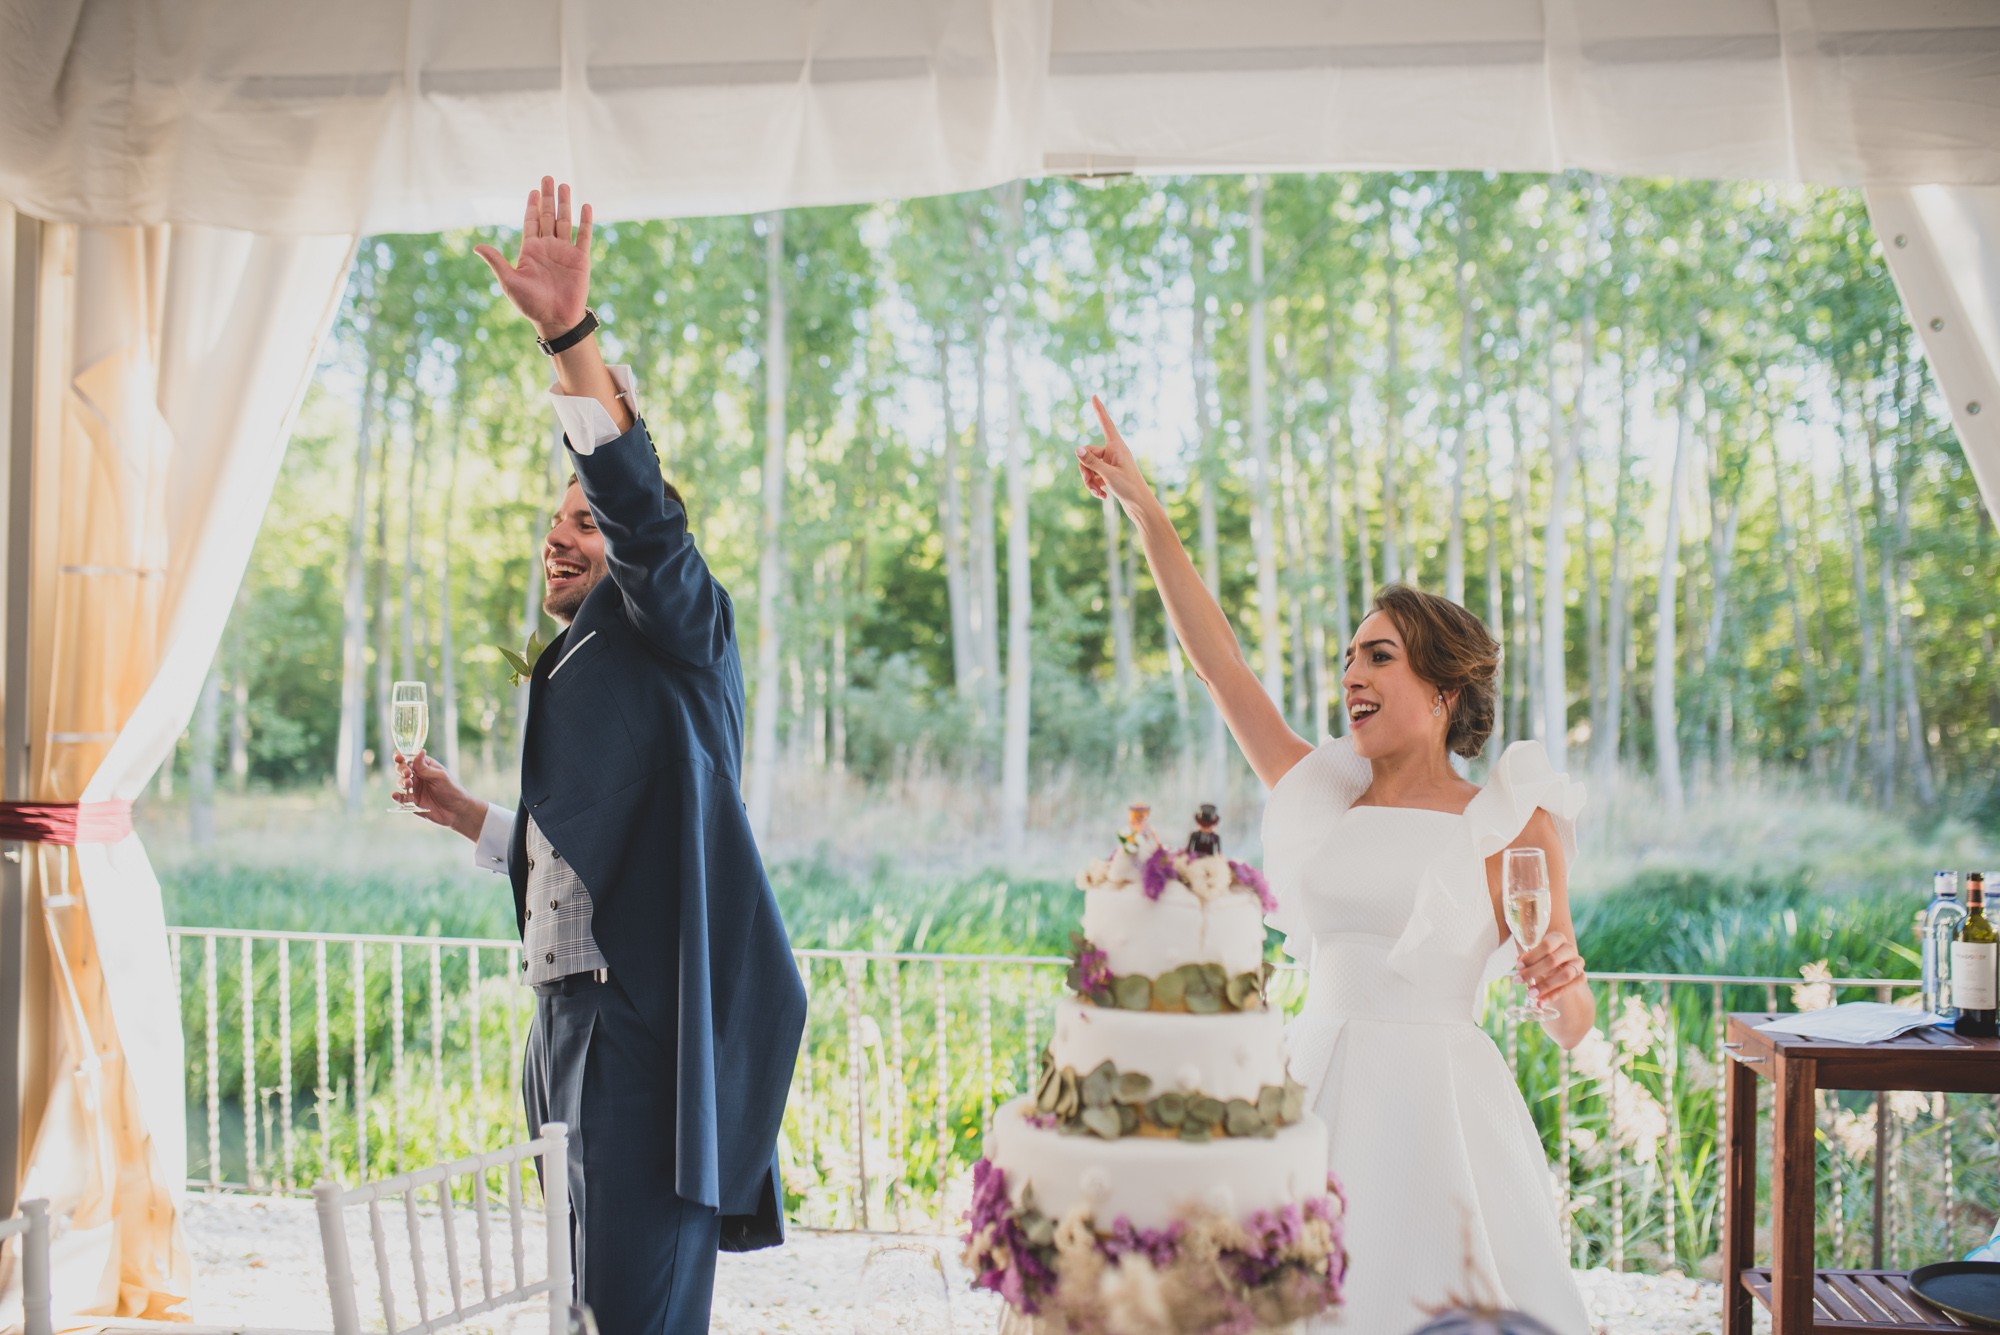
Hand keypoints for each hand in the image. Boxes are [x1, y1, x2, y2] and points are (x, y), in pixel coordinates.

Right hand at [392, 750, 485, 841]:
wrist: (457, 811)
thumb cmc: (451, 789)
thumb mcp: (440, 776)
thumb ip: (425, 767)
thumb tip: (419, 751)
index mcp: (424, 767)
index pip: (409, 758)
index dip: (401, 757)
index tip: (399, 757)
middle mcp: (417, 776)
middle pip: (402, 769)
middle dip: (401, 770)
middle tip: (408, 773)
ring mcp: (414, 789)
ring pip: (400, 782)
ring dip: (402, 782)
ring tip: (409, 784)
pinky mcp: (412, 802)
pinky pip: (401, 799)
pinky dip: (396, 797)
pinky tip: (396, 795)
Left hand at [473, 176, 593, 339]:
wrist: (555, 320)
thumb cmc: (531, 304)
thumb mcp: (510, 281)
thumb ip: (496, 261)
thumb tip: (476, 247)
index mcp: (531, 250)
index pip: (531, 222)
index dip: (531, 206)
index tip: (533, 191)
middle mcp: (548, 247)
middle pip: (548, 216)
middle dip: (548, 197)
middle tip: (547, 177)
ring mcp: (565, 252)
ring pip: (565, 221)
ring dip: (564, 204)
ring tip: (564, 185)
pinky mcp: (580, 259)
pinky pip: (584, 236)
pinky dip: (586, 221)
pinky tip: (585, 206)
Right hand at [1075, 396, 1159, 519]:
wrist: (1140, 506)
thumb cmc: (1129, 488)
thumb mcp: (1108, 475)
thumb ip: (1092, 462)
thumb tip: (1077, 449)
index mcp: (1117, 446)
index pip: (1106, 424)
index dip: (1099, 410)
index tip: (1094, 396)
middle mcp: (1114, 452)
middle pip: (1088, 452)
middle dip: (1085, 469)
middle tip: (1088, 483)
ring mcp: (1111, 463)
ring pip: (1090, 466)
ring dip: (1089, 480)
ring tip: (1097, 492)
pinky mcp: (1110, 474)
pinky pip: (1095, 475)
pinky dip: (1095, 486)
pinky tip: (1102, 496)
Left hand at [1516, 931, 1585, 1005]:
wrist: (1560, 974)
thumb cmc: (1543, 961)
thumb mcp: (1535, 958)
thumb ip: (1528, 959)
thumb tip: (1519, 961)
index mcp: (1557, 939)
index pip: (1546, 945)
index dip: (1532, 956)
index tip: (1518, 967)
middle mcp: (1569, 949)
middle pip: (1553, 960)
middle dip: (1533, 972)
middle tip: (1518, 981)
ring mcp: (1578, 963)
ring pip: (1565, 975)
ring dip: (1546, 986)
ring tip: (1530, 994)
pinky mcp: (1582, 978)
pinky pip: (1569, 988)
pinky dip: (1554, 996)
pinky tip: (1541, 1002)